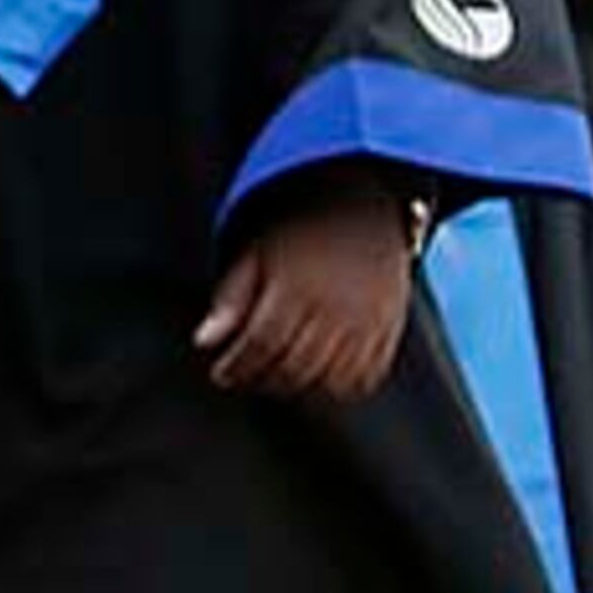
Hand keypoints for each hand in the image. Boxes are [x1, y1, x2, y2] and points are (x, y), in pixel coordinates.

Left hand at [195, 171, 413, 403]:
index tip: (221, 374)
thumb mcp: (254, 252)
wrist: (360, 203)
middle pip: (294, 368)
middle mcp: (335, 310)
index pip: (262, 346)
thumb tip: (204, 343)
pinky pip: (364, 378)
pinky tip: (315, 381)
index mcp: (297, 288)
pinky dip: (338, 389)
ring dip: (298, 389)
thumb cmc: (297, 227)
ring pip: (329, 382)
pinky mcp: (388, 330)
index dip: (238, 367)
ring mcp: (367, 323)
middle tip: (244, 378)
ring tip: (275, 380)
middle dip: (263, 380)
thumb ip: (231, 299)